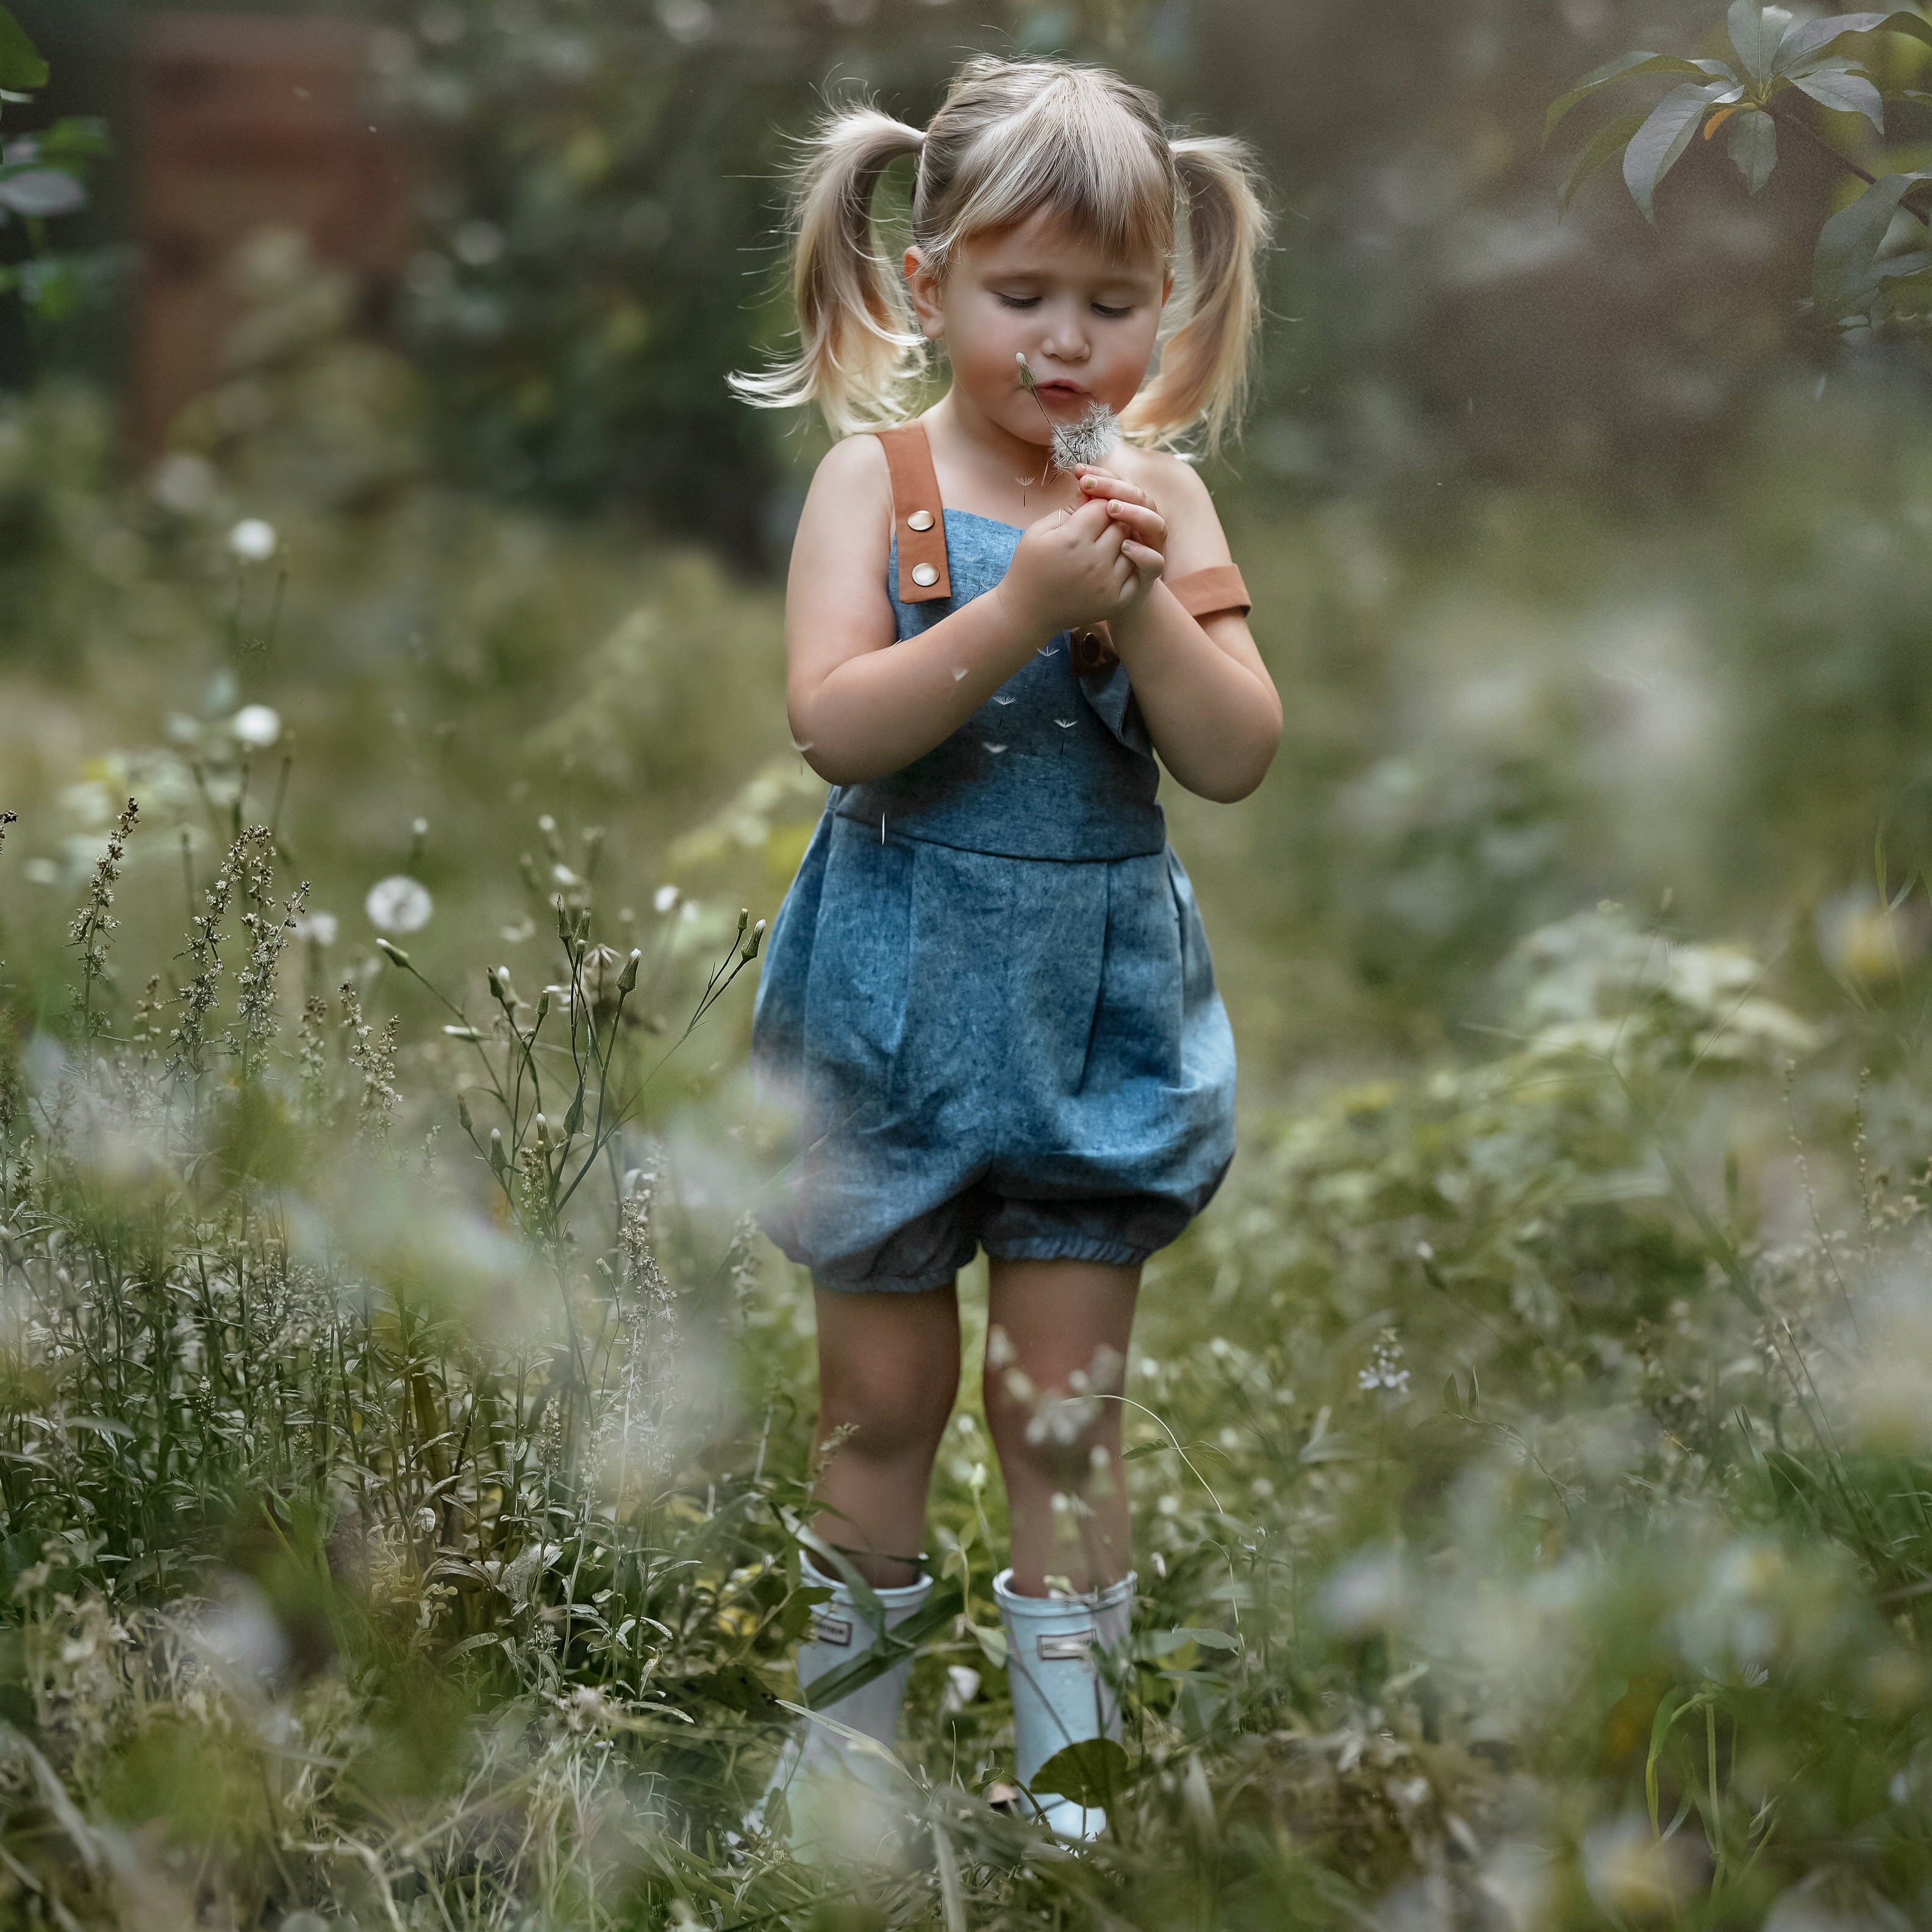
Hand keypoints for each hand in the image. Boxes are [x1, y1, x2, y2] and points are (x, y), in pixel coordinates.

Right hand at [995, 495, 1137, 636]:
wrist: (1027, 612)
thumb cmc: (1029, 566)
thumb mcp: (1039, 531)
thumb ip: (1068, 509)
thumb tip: (1092, 490)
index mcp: (1073, 539)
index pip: (1102, 506)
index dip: (1096, 503)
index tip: (1087, 511)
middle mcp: (1094, 561)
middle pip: (1120, 524)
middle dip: (1110, 521)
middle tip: (1095, 529)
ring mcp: (1107, 583)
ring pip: (1130, 545)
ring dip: (1120, 541)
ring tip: (1101, 547)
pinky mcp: (1115, 600)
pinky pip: (1134, 571)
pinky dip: (1127, 563)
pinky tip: (1109, 563)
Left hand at [1074, 466, 1165, 618]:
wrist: (1103, 598)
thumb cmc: (1089, 560)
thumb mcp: (1083, 532)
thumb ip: (1085, 511)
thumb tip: (1080, 486)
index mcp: (1129, 509)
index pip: (1122, 484)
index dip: (1102, 475)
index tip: (1078, 471)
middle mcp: (1144, 524)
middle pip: (1139, 498)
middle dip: (1115, 488)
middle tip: (1089, 485)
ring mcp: (1152, 547)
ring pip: (1154, 524)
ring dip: (1134, 513)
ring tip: (1110, 508)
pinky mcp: (1152, 572)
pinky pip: (1155, 560)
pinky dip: (1142, 553)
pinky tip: (1124, 547)